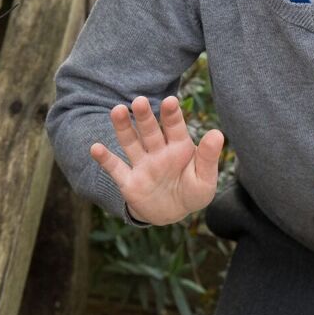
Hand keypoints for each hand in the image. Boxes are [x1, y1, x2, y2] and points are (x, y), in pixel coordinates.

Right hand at [89, 95, 224, 225]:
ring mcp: (142, 165)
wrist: (172, 213)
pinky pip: (116, 169)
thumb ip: (209, 158)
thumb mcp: (205, 180)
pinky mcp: (129, 182)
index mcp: (179, 148)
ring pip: (131, 143)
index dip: (172, 115)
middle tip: (140, 101)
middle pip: (150, 131)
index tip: (170, 101)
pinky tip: (95, 148)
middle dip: (144, 117)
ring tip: (117, 111)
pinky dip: (106, 160)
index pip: (175, 128)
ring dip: (123, 128)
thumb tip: (218, 133)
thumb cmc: (192, 192)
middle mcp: (158, 152)